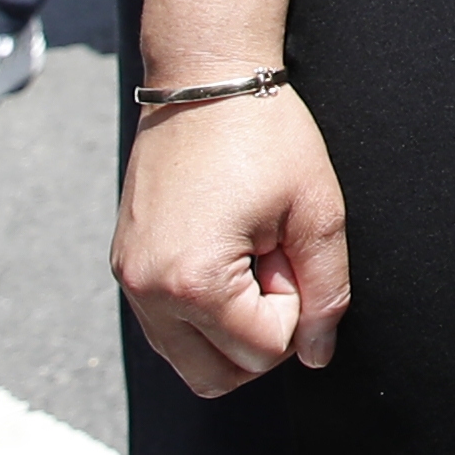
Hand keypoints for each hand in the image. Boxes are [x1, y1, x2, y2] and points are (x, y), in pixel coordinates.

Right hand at [113, 86, 350, 394]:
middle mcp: (148, 292)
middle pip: (220, 375)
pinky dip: (206, 312)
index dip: (297, 306)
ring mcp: (130, 283)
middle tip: (276, 259)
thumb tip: (317, 354)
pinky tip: (230, 253)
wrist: (204, 78)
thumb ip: (328, 289)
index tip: (291, 248)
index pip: (264, 350)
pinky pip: (168, 329)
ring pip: (190, 361)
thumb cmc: (266, 133)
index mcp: (193, 281)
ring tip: (253, 255)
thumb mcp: (318, 208)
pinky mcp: (126, 269)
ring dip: (233, 326)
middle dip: (264, 329)